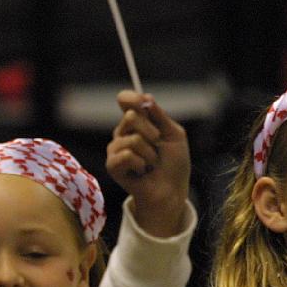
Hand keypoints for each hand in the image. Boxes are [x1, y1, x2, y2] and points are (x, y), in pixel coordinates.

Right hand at [106, 91, 190, 236]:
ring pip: (132, 139)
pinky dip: (141, 163)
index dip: (132, 98)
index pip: (126, 100)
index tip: (142, 102)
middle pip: (131, 116)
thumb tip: (144, 95)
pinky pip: (126, 155)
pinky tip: (142, 172)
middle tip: (158, 145)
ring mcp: (115, 149)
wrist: (171, 191)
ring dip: (150, 153)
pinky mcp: (112, 165)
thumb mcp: (174, 134)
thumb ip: (159, 115)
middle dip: (151, 131)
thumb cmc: (174, 165)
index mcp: (137, 122)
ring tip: (151, 164)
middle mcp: (123, 133)